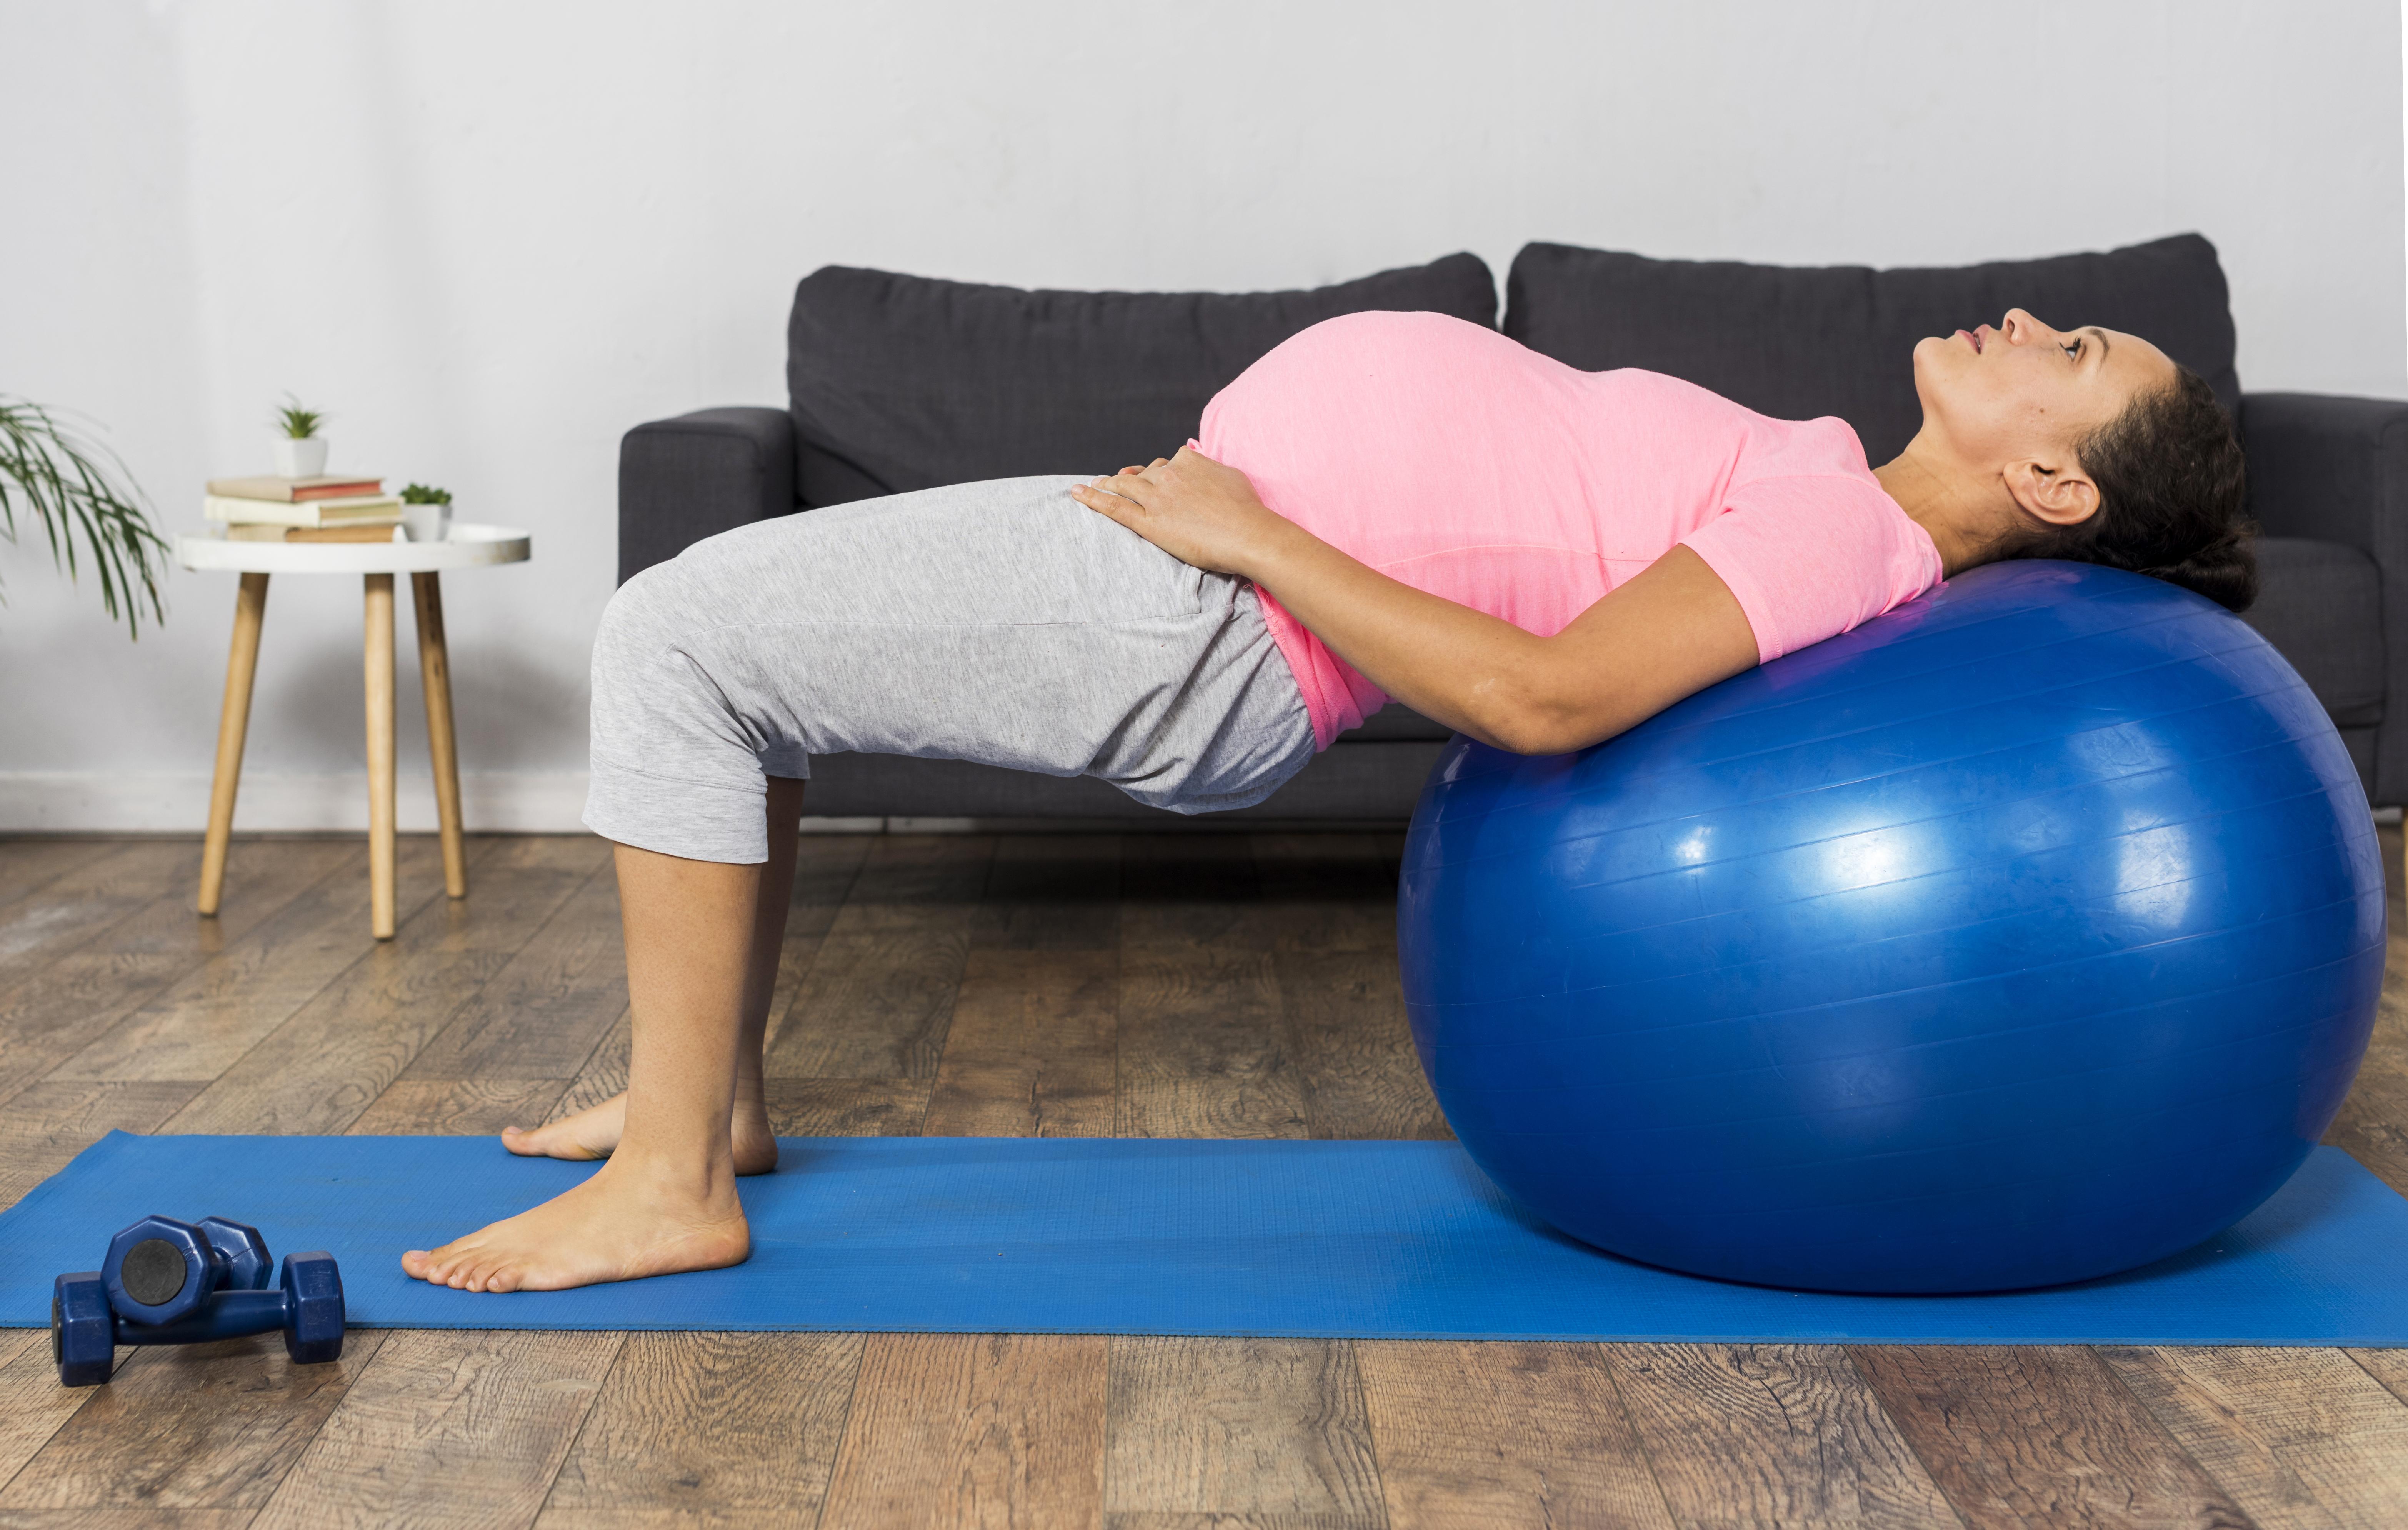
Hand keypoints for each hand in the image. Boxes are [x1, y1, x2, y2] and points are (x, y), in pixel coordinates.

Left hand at [1069, 447, 1285, 577]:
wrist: (1248, 534)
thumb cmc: (1247, 510)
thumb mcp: (1230, 476)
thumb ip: (1211, 467)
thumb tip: (1203, 462)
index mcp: (1188, 461)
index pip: (1165, 463)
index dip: (1156, 472)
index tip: (1151, 478)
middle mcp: (1169, 474)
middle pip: (1142, 475)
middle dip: (1128, 479)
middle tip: (1114, 482)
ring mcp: (1156, 497)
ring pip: (1123, 486)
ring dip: (1105, 485)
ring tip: (1092, 486)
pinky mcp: (1148, 521)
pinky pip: (1113, 506)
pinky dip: (1091, 498)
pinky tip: (1077, 493)